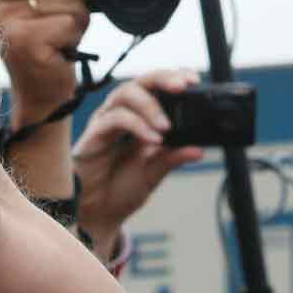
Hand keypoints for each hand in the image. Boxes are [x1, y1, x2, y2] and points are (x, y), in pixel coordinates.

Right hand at [0, 0, 90, 116]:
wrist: (41, 93)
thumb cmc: (45, 47)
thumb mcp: (39, 9)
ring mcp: (3, 24)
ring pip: (59, 0)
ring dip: (78, 15)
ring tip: (68, 32)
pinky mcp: (22, 43)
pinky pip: (66, 23)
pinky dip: (76, 33)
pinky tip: (65, 47)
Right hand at [73, 69, 205, 257]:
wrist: (98, 213)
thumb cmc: (121, 189)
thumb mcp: (155, 173)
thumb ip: (173, 158)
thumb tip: (199, 150)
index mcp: (139, 118)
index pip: (156, 88)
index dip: (173, 78)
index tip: (195, 80)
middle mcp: (121, 114)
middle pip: (141, 82)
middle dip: (163, 79)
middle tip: (183, 86)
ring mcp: (106, 122)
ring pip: (125, 94)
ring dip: (150, 106)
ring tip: (167, 126)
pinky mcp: (93, 135)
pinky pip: (114, 119)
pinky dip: (136, 126)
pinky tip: (152, 139)